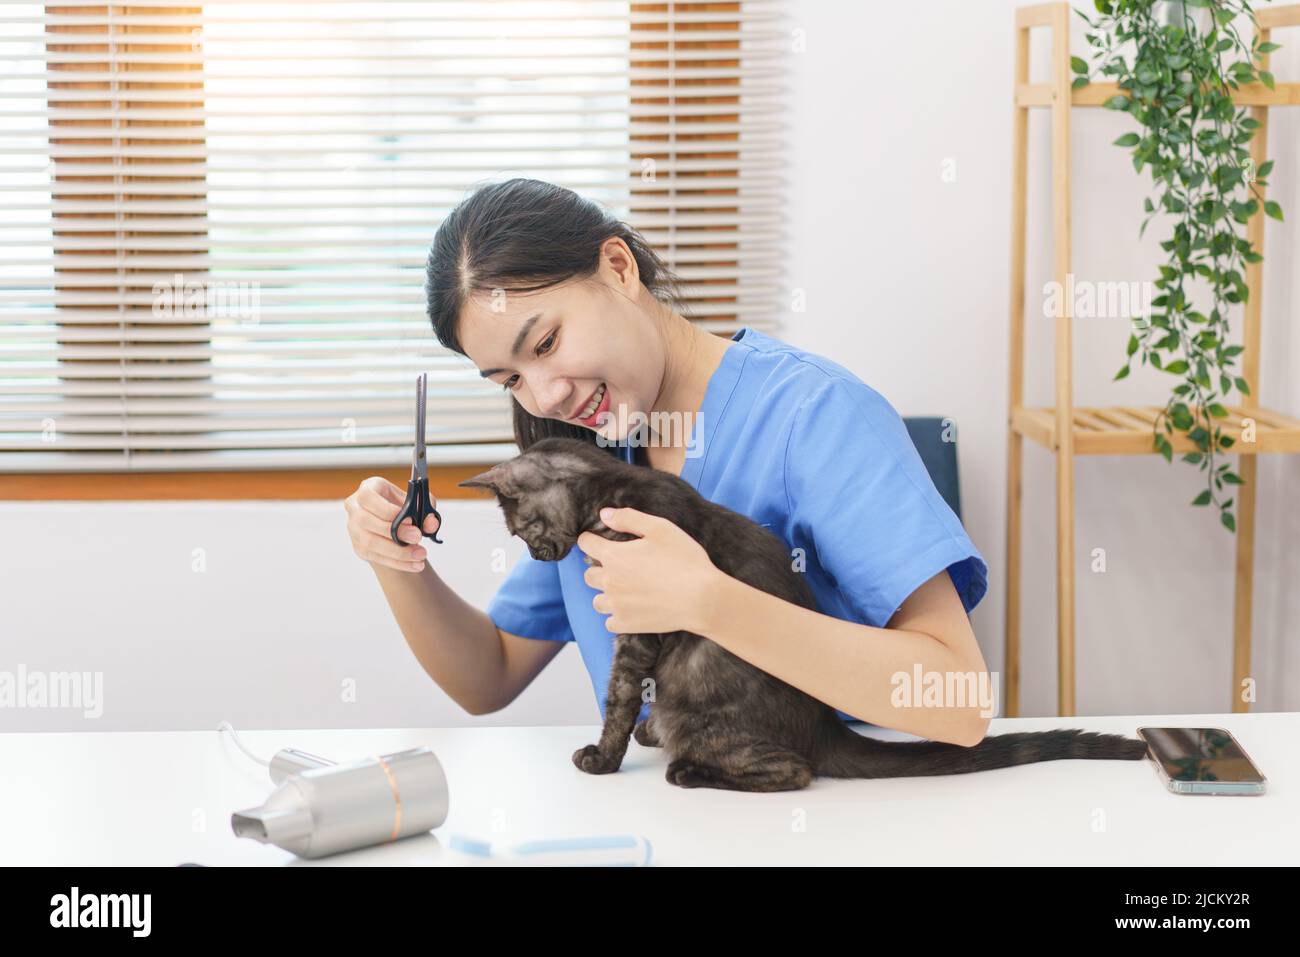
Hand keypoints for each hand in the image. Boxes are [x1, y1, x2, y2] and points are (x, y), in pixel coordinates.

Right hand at [344, 476, 440, 572]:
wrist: (396, 523)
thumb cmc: (404, 507)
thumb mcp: (418, 502)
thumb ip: (426, 509)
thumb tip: (431, 523)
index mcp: (368, 488)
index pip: (368, 497)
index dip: (387, 510)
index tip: (408, 519)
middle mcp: (355, 507)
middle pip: (366, 520)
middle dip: (394, 531)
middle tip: (417, 537)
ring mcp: (354, 528)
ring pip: (370, 542)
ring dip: (397, 551)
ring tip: (420, 554)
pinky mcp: (359, 547)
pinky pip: (376, 557)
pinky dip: (398, 563)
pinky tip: (415, 564)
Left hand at [577, 507, 721, 634]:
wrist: (701, 599)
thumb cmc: (684, 560)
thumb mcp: (660, 528)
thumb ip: (628, 518)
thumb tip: (604, 514)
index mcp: (614, 556)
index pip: (585, 544)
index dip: (591, 539)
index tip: (599, 540)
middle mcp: (609, 582)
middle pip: (589, 574)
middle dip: (600, 568)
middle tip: (621, 567)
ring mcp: (616, 606)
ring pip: (597, 600)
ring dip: (607, 594)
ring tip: (627, 590)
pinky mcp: (626, 624)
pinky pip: (610, 621)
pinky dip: (617, 615)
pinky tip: (632, 609)